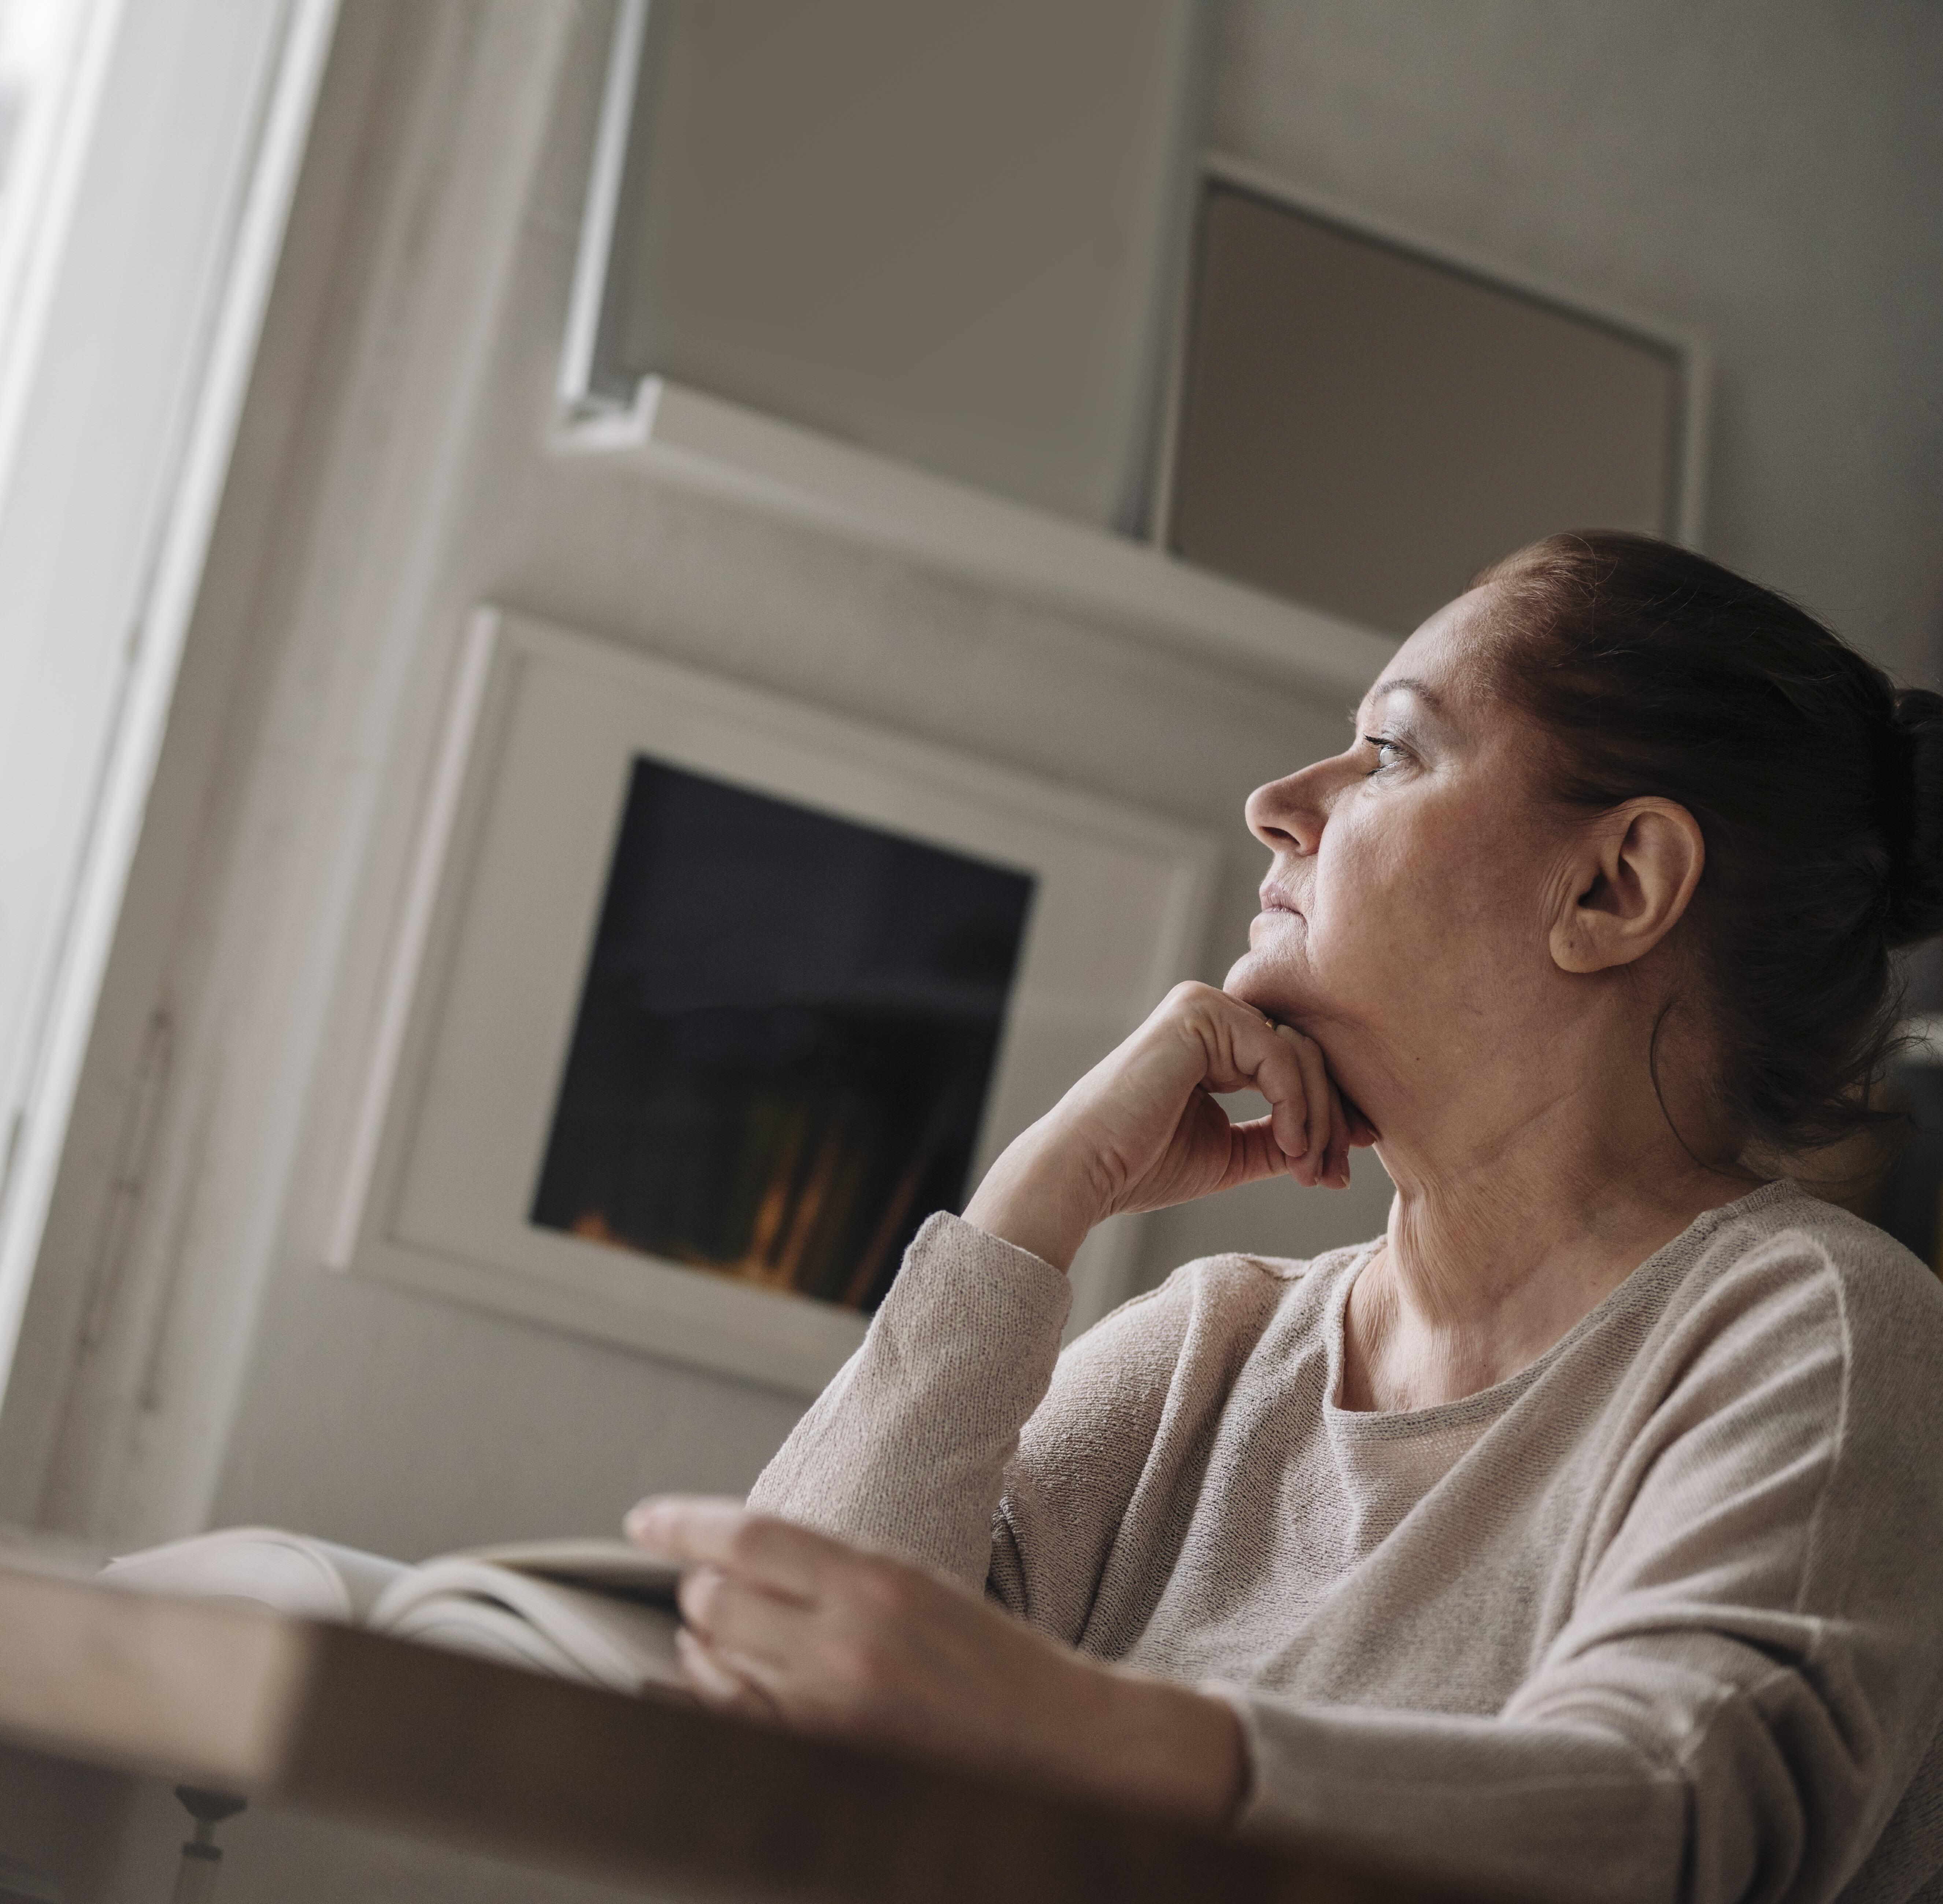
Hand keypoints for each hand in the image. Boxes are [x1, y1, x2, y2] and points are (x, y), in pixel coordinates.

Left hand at [625, 1495, 1244, 1825]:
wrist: (1056, 1742)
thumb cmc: (989, 1658)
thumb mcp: (917, 1585)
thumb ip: (834, 1571)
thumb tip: (742, 1556)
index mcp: (878, 1582)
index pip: (751, 1537)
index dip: (685, 1524)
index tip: (645, 1519)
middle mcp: (847, 1645)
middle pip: (717, 1600)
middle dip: (699, 1587)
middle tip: (708, 1582)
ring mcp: (830, 1712)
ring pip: (713, 1662)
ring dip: (700, 1639)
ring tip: (713, 1629)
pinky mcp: (825, 1760)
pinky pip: (729, 1720)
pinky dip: (707, 1691)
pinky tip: (710, 1676)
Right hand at [964, 982, 1375, 1269]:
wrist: (1086, 1172)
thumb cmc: (1143, 1166)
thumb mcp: (1232, 1152)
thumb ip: (1279, 1137)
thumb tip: (1340, 1143)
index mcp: (1216, 1039)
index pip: (1296, 1063)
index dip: (1328, 1114)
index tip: (1341, 1170)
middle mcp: (1213, 1012)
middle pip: (1306, 1054)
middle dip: (1330, 1119)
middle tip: (1334, 1175)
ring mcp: (1204, 1006)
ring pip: (1300, 1053)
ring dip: (1317, 1118)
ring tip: (1308, 1169)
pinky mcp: (1198, 1014)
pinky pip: (1277, 1054)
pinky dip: (1296, 1104)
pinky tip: (1290, 1147)